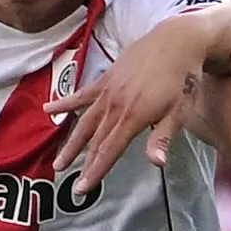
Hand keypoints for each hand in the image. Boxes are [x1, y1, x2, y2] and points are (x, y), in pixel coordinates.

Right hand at [50, 19, 212, 189]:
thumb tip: (156, 163)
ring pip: (84, 122)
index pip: (109, 151)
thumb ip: (162, 137)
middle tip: (69, 187)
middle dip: (81, 165)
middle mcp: (116, 106)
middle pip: (94, 141)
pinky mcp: (106, 79)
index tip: (81, 189)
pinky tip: (47, 109)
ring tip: (58, 162)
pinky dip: (64, 103)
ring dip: (71, 143)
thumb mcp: (179, 112)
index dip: (95, 172)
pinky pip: (81, 95)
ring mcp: (108, 91)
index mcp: (134, 117)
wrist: (176, 42)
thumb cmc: (183, 79)